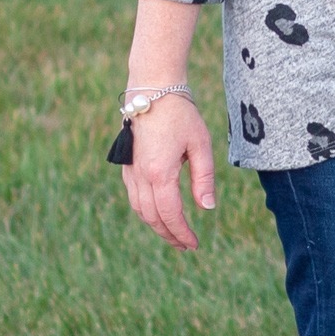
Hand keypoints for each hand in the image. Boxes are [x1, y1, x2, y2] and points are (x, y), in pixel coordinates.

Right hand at [122, 95, 216, 250]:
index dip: (182, 232)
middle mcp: (140, 175)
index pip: (170, 214)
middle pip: (152, 217)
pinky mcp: (126, 165)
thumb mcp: (201, 144)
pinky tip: (159, 213)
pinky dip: (146, 212)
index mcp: (160, 172)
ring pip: (140, 210)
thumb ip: (204, 178)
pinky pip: (134, 197)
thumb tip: (207, 208)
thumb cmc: (180, 114)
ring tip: (174, 234)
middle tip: (186, 245)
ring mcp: (130, 171)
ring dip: (156, 225)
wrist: (152, 90)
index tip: (194, 244)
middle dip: (169, 234)